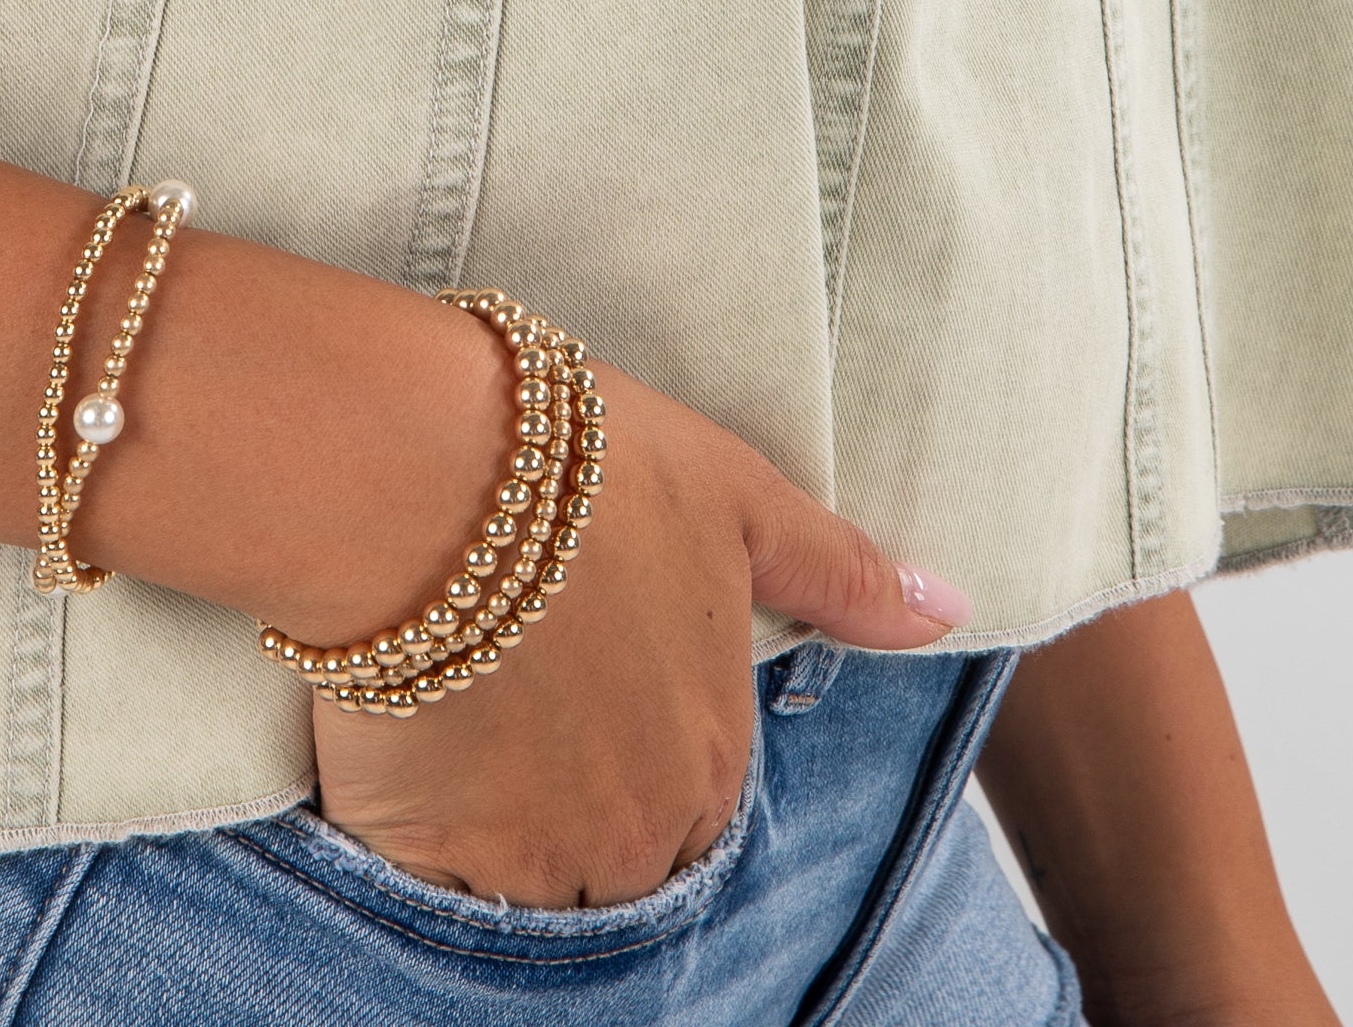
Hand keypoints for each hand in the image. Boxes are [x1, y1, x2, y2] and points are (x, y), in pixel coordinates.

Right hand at [307, 363, 964, 908]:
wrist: (425, 471)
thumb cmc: (586, 468)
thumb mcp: (731, 496)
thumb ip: (837, 572)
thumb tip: (946, 605)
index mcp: (713, 760)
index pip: (698, 813)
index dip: (639, 750)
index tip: (588, 686)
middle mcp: (638, 836)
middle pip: (614, 862)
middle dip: (574, 802)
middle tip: (518, 698)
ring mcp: (533, 859)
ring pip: (527, 884)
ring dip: (501, 826)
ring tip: (463, 715)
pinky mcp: (430, 858)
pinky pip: (431, 881)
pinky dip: (419, 830)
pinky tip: (407, 736)